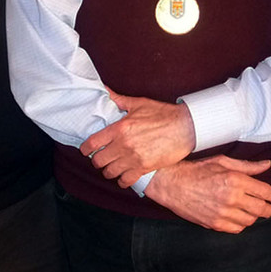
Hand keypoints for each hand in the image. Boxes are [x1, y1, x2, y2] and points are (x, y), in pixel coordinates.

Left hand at [81, 89, 196, 186]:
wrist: (185, 127)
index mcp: (120, 128)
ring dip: (109, 170)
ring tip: (113, 165)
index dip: (85, 149)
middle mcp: (124, 145)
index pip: (93, 143)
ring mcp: (133, 158)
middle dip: (98, 159)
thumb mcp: (139, 104)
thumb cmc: (163, 114)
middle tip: (102, 156)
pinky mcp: (144, 168)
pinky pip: (125, 181)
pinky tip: (124, 174)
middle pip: (99, 161)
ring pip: (109, 172)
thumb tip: (104, 89)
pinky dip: (122, 180)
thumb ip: (118, 99)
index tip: (86, 150)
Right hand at [144, 155, 270, 233]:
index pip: (266, 192)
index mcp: (235, 179)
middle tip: (268, 205)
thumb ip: (248, 166)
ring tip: (250, 208)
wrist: (173, 184)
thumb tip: (267, 165)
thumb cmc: (197, 170)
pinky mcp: (215, 224)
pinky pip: (237, 229)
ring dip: (254, 216)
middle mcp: (232, 197)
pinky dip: (241, 224)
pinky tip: (238, 216)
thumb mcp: (223, 161)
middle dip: (268, 208)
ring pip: (250, 221)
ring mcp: (223, 213)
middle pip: (261, 209)